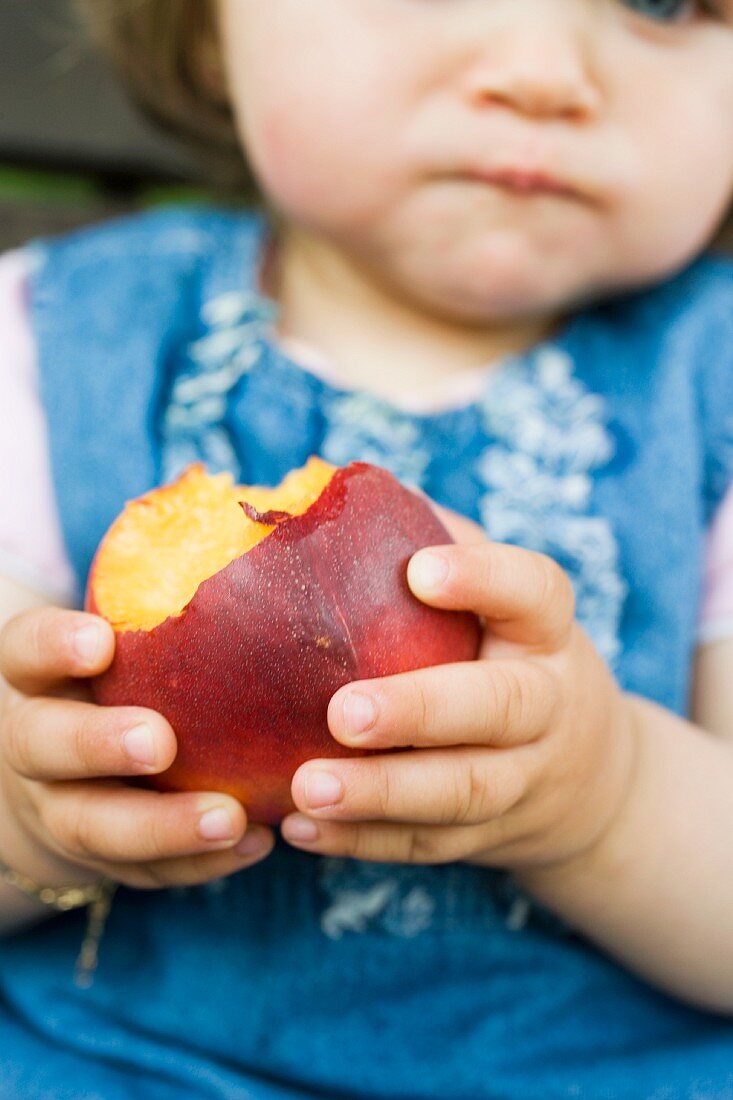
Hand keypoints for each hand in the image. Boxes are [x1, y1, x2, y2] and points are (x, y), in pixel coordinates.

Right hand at [0, 608, 272, 890]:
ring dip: (161, 826)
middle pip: (45, 745)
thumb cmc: (115, 673)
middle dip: (97, 745)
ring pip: (92, 825)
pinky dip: (196, 864)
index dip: (53, 646)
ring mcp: (58, 807)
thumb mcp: (116, 635)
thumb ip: (157, 590)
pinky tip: (256, 845)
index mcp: (33, 674)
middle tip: (158, 742)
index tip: (99, 640)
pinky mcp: (99, 859)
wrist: (61, 772)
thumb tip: (240, 492)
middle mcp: (33, 742)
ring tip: (230, 818)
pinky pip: (142, 872)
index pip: (23, 651)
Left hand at [280, 505, 636, 871]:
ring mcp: (526, 779)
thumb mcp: (497, 599)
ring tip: (305, 789)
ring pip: (464, 792)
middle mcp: (548, 705)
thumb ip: (432, 543)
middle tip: (341, 712)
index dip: (485, 579)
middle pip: (499, 707)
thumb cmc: (505, 653)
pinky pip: (430, 845)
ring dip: (382, 794)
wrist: (586, 773)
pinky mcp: (491, 835)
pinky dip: (365, 841)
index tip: (420, 570)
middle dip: (421, 711)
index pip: (535, 592)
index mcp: (546, 630)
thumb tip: (322, 490)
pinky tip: (301, 830)